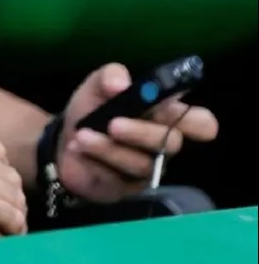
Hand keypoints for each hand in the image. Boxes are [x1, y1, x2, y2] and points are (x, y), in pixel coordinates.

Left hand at [58, 63, 219, 202]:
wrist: (62, 141)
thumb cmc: (92, 111)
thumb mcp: (96, 86)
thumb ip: (109, 76)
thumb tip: (120, 83)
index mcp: (165, 116)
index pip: (200, 123)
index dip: (199, 122)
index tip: (181, 114)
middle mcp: (162, 144)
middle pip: (172, 143)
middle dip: (141, 132)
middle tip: (113, 124)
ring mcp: (147, 168)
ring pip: (142, 163)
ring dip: (108, 148)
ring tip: (82, 135)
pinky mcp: (127, 187)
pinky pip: (118, 178)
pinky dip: (95, 160)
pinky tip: (78, 149)